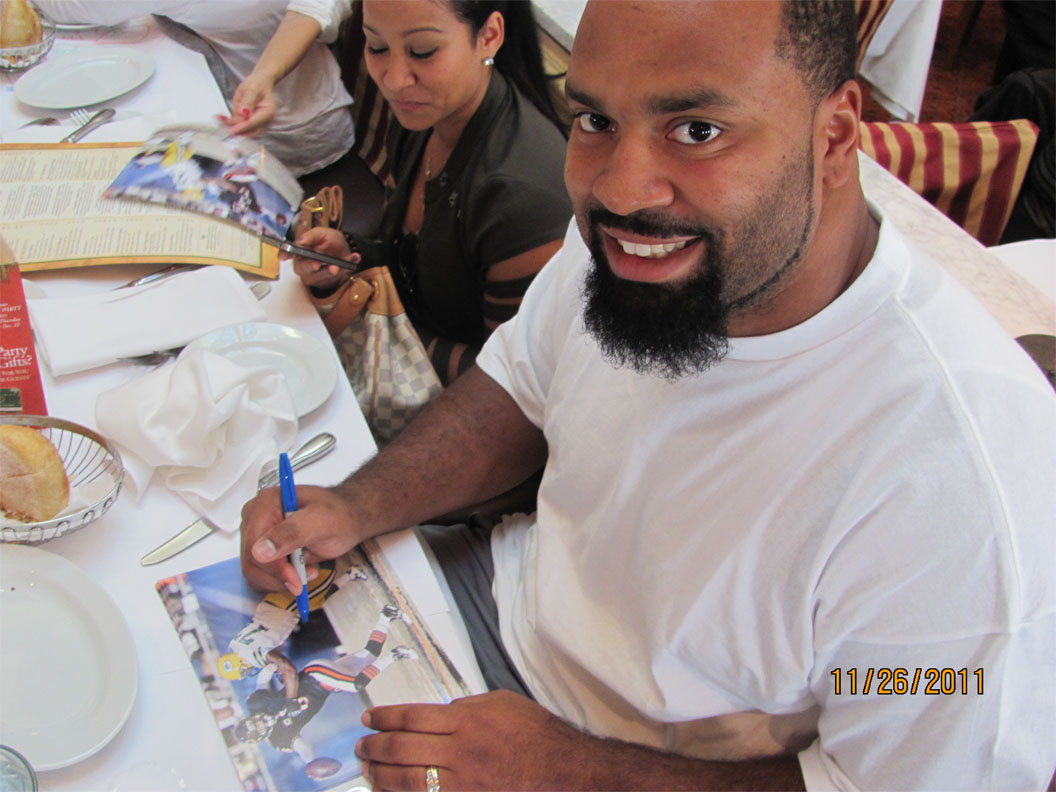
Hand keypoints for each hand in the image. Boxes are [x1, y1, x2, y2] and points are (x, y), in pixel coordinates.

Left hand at [221, 73, 277, 135]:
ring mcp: (260, 123)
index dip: (241, 127)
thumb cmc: (257, 84)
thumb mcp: (251, 89)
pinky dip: (233, 125)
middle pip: (251, 132)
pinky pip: (243, 128)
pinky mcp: (253, 123)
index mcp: (268, 112)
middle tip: (223, 123)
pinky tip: (223, 118)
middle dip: (236, 130)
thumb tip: (243, 113)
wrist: (260, 82)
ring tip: (221, 119)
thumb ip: (247, 102)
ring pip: (246, 132)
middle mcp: (265, 121)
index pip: (254, 123)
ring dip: (233, 128)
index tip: (231, 130)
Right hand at [239, 485, 361, 594]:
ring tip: (308, 570)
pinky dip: (278, 581)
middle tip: (309, 574)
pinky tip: (298, 572)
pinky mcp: (259, 550)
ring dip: (280, 580)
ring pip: (253, 572)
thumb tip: (259, 551)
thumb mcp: (321, 521)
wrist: (345, 518)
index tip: (296, 581)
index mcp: (265, 503)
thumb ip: (292, 533)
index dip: (274, 567)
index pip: (254, 544)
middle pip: (251, 561)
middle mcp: (254, 518)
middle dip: (280, 575)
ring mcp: (255, 534)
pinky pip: (259, 576)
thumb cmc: (337, 515)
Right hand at [291, 227, 360, 290]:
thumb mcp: (322, 233)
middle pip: (302, 268)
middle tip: (317, 264)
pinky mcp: (326, 282)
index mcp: (300, 251)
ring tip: (337, 266)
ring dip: (328, 272)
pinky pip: (334, 279)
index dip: (284, 254)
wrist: (346, 249)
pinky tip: (352, 259)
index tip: (284, 256)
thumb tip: (300, 242)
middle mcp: (304, 265)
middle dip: (310, 266)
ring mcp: (314, 276)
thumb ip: (311, 237)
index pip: (288, 253)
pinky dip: (344, 269)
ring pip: (318, 277)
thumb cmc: (330, 241)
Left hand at [356, 690, 593, 790]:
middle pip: (402, 748)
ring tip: (368, 770)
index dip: (385, 717)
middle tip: (361, 745)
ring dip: (381, 774)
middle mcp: (459, 752)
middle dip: (375, 746)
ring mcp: (462, 784)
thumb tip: (439, 714)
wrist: (564, 770)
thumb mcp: (501, 703)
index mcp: (466, 721)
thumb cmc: (536, 735)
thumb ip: (466, 707)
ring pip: (408, 780)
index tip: (370, 718)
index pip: (412, 717)